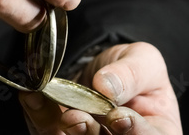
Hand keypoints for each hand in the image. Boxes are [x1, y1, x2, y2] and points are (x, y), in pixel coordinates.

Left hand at [19, 42, 181, 134]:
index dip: (134, 132)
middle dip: (89, 134)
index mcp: (156, 131)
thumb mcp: (143, 60)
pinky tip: (32, 97)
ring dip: (59, 128)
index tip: (118, 116)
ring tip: (49, 106)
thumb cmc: (134, 68)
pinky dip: (39, 115)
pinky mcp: (64, 133)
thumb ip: (131, 73)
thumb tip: (107, 86)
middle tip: (75, 118)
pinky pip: (50, 131)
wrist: (107, 69)